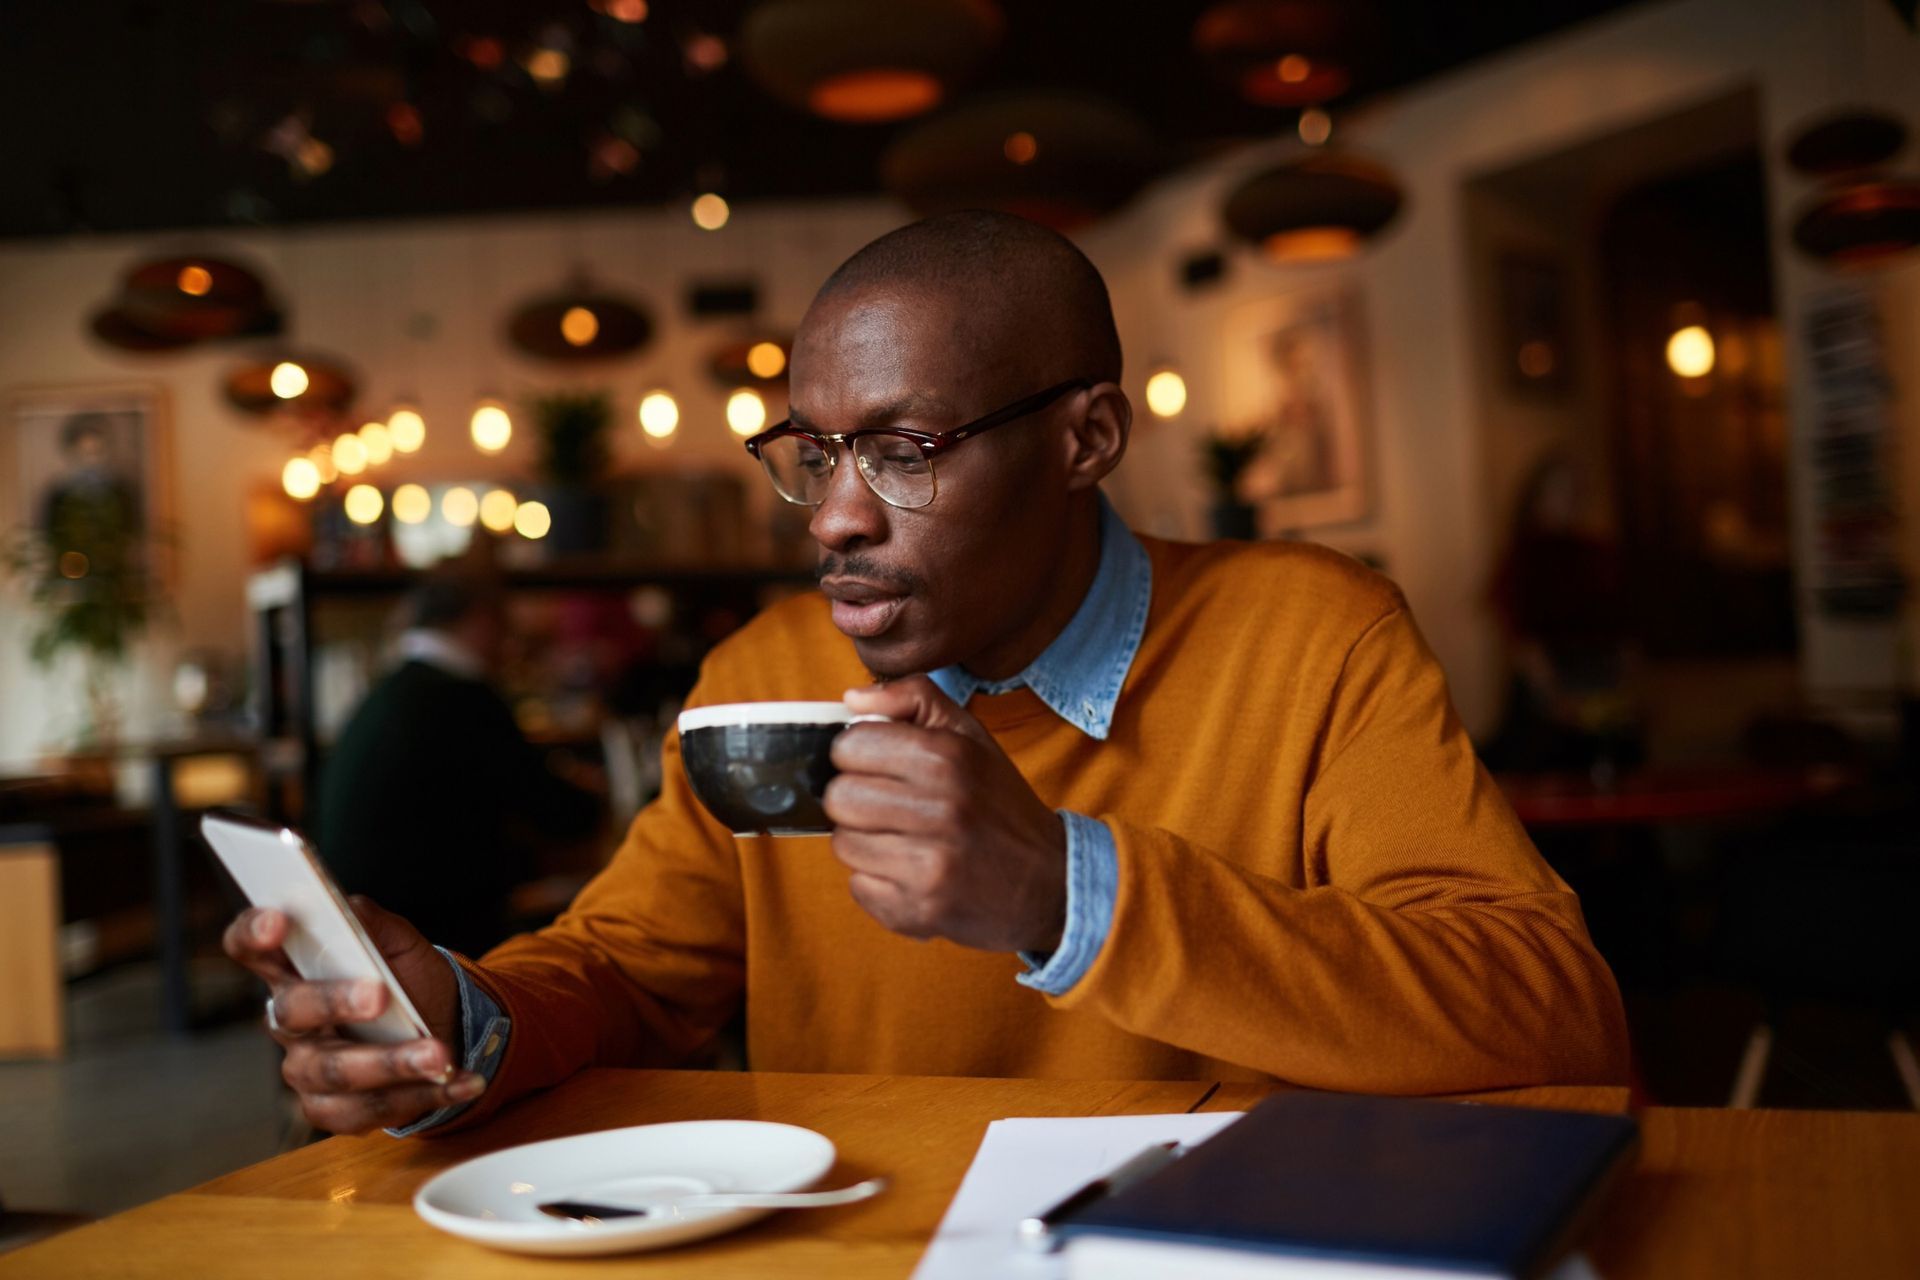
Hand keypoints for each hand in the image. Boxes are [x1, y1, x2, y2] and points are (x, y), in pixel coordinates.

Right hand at [221, 896, 484, 1134]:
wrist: (444, 1027)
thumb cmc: (407, 980)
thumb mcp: (400, 944)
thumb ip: (373, 924)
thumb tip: (350, 907)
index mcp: (295, 968)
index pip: (250, 947)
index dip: (253, 933)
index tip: (278, 922)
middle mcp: (289, 1021)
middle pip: (291, 1011)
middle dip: (335, 1002)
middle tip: (380, 995)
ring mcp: (306, 1068)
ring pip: (334, 1070)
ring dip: (392, 1063)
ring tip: (439, 1055)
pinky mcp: (332, 1108)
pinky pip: (367, 1109)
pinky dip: (422, 1095)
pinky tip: (458, 1080)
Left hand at [825, 675, 1067, 953]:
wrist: (1050, 882)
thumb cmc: (999, 803)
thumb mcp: (970, 736)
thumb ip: (913, 699)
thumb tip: (852, 698)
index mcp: (946, 758)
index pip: (850, 746)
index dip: (858, 754)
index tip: (880, 765)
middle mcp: (939, 810)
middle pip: (840, 797)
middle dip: (857, 800)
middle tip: (890, 806)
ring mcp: (928, 866)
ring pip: (843, 844)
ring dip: (865, 842)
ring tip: (904, 840)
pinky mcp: (918, 911)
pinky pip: (858, 886)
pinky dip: (877, 881)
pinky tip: (910, 873)